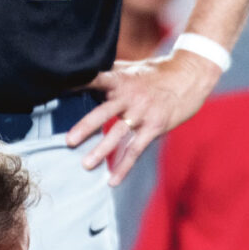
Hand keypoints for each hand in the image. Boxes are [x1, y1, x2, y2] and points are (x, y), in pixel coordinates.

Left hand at [67, 51, 220, 183]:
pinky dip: (123, 166)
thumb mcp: (132, 69)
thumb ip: (110, 75)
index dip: (78, 83)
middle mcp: (130, 96)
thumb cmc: (157, 73)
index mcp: (121, 79)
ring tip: (86, 165)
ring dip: (102, 150)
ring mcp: (142, 113)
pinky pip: (136, 149)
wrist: (189, 76)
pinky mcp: (154, 127)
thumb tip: (84, 76)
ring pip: (118, 134)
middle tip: (69, 141)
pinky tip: (112, 180)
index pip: (95, 79)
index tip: (59, 90)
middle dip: (86, 127)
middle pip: (104, 112)